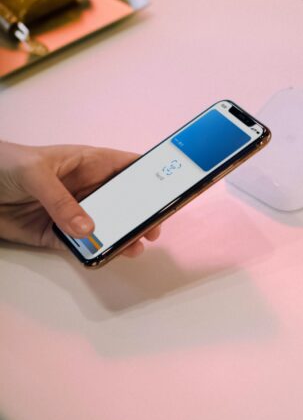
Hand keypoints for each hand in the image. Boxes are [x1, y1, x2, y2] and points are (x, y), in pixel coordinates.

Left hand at [0, 141, 159, 256]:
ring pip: (105, 228)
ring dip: (119, 237)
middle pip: (122, 202)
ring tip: (133, 247)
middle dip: (140, 214)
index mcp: (87, 163)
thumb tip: (86, 228)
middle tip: (153, 228)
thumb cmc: (3, 163)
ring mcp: (71, 213)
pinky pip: (79, 248)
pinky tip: (102, 257)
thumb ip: (61, 200)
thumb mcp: (35, 173)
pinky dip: (92, 254)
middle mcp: (84, 188)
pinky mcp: (54, 235)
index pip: (127, 167)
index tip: (169, 189)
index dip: (150, 176)